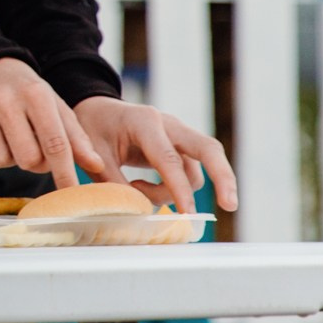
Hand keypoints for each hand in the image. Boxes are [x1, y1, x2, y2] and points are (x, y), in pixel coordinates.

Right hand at [0, 58, 110, 190]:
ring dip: (6, 159)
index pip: (55, 143)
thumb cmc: (26, 94)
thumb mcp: (54, 107)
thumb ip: (75, 138)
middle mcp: (3, 98)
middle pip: (26, 158)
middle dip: (32, 162)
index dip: (64, 173)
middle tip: (30, 148)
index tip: (70, 193)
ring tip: (6, 140)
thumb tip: (97, 167)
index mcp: (35, 94)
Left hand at [74, 96, 238, 211]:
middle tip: (230, 206)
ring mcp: (179, 135)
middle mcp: (169, 125)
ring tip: (136, 188)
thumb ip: (112, 182)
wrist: (96, 109)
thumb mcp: (93, 153)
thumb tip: (134, 212)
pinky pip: (189, 173)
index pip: (168, 158)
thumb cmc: (93, 127)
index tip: (187, 213)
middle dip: (223, 178)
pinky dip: (175, 188)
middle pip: (209, 150)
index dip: (178, 187)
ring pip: (198, 169)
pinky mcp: (181, 147)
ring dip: (176, 190)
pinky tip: (143, 187)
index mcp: (144, 121)